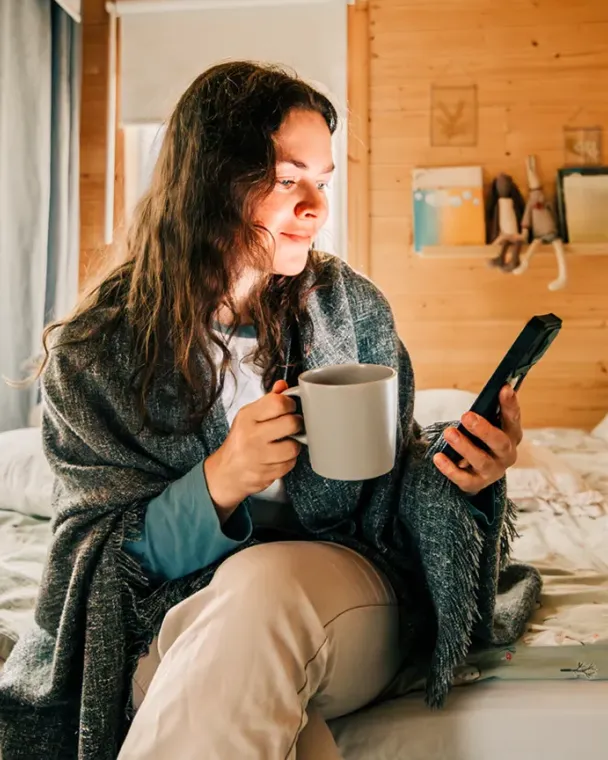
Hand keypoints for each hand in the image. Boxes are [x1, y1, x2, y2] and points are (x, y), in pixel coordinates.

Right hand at [203, 380, 302, 515]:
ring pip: (293, 447)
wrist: (226, 473)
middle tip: (292, 426)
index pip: (278, 403)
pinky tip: (278, 457)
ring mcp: (258, 457)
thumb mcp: (249, 416)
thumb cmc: (240, 441)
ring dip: (293, 445)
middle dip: (296, 424)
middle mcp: (251, 436)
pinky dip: (287, 461)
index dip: (290, 404)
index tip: (289, 408)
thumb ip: (268, 401)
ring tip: (285, 443)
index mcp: (247, 417)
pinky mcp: (265, 474)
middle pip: (291, 423)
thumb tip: (282, 386)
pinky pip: (289, 464)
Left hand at [432, 385, 522, 495]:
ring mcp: (492, 471)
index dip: (510, 404)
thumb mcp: (486, 425)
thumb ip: (485, 413)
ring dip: (465, 447)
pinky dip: (450, 469)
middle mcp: (506, 454)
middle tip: (467, 416)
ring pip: (482, 461)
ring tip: (449, 433)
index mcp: (511, 435)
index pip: (513, 418)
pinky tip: (438, 457)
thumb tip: (484, 394)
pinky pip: (464, 479)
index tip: (504, 388)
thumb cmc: (481, 441)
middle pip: (500, 443)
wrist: (476, 472)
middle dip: (484, 429)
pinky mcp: (476, 484)